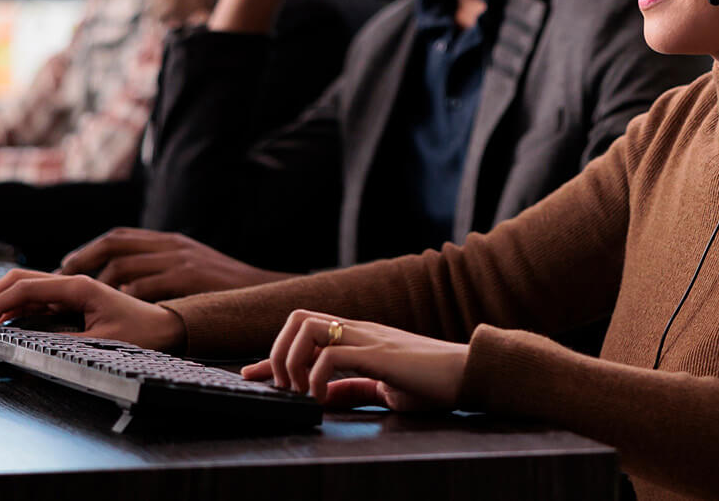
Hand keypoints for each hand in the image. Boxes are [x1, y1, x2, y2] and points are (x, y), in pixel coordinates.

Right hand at [0, 269, 185, 352]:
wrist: (167, 328)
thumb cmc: (142, 332)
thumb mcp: (102, 342)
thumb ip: (64, 344)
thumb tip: (28, 348)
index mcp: (77, 287)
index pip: (25, 288)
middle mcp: (71, 284)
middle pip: (19, 281)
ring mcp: (71, 292)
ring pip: (25, 290)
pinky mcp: (72, 303)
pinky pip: (36, 302)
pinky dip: (14, 310)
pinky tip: (2, 323)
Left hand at [58, 228, 293, 300]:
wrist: (262, 291)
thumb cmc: (224, 287)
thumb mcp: (192, 266)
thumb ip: (163, 267)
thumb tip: (125, 283)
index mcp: (169, 241)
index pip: (119, 237)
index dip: (90, 249)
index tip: (68, 263)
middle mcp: (170, 246)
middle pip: (114, 246)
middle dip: (84, 261)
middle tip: (63, 280)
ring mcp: (179, 261)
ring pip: (125, 268)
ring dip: (102, 286)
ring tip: (88, 303)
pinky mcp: (187, 280)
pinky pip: (145, 290)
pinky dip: (127, 301)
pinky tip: (119, 314)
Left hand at [239, 310, 468, 411]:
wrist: (467, 375)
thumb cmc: (430, 382)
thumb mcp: (382, 388)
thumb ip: (351, 389)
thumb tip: (319, 399)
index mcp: (357, 335)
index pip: (303, 332)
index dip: (271, 355)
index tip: (250, 375)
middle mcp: (358, 329)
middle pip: (297, 318)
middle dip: (277, 352)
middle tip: (281, 387)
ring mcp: (368, 337)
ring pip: (307, 327)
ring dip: (292, 361)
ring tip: (298, 392)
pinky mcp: (380, 353)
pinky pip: (333, 354)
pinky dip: (316, 377)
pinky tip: (320, 398)